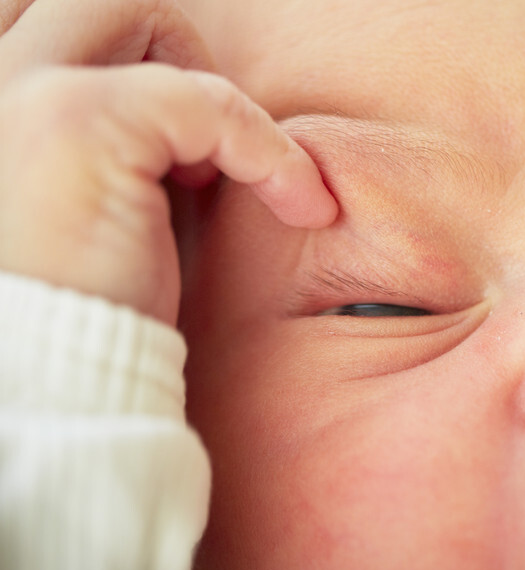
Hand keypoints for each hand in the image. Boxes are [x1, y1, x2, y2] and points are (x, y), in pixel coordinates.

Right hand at [0, 0, 337, 324]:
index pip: (42, 14)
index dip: (123, 56)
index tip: (171, 142)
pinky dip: (270, 150)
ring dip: (207, 85)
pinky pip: (211, 100)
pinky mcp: (80, 123)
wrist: (64, 382)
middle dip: (167, 55)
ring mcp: (16, 89)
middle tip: (196, 143)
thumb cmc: (83, 301)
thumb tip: (172, 97)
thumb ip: (105, 135)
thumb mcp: (85, 195)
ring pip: (140, 10)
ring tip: (218, 176)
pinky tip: (299, 205)